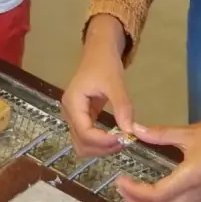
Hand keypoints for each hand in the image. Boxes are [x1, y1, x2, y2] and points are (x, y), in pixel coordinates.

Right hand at [62, 16, 134, 157]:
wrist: (99, 52)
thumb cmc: (105, 64)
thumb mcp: (115, 82)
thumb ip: (122, 106)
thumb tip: (130, 130)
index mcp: (73, 103)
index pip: (85, 133)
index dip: (103, 141)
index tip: (124, 139)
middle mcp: (69, 113)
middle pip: (81, 143)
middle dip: (103, 148)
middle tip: (125, 141)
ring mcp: (74, 116)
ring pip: (82, 145)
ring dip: (101, 149)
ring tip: (121, 140)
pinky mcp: (81, 117)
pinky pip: (87, 138)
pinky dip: (100, 143)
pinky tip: (115, 136)